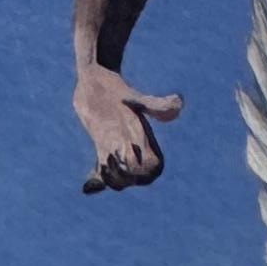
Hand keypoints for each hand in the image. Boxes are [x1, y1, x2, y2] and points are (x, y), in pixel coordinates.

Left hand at [74, 64, 182, 195]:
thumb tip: (180, 103)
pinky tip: (87, 187)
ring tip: (102, 164)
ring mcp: (116, 147)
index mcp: (144, 137)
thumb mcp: (135, 98)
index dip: (145, 172)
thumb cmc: (115, 87)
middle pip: (136, 177)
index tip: (129, 158)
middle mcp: (133, 145)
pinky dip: (96, 182)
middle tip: (111, 159)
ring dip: (112, 180)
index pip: (154, 167)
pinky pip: (102, 171)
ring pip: (120, 177)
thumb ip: (156, 105)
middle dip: (126, 177)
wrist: (93, 78)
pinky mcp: (101, 145)